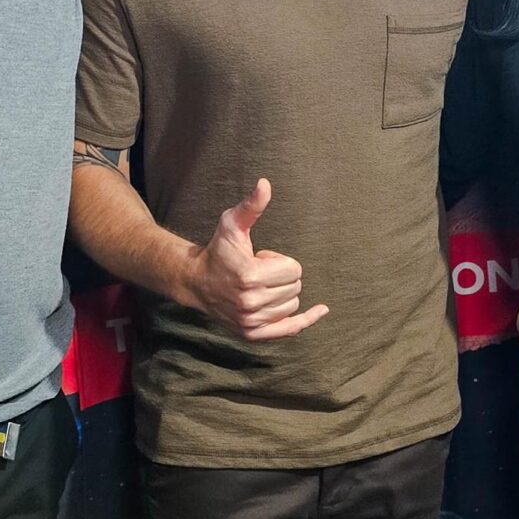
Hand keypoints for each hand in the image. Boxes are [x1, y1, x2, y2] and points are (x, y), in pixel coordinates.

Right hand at [188, 179, 328, 342]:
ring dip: (282, 294)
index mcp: (250, 276)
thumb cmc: (218, 250)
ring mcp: (252, 321)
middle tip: (257, 273)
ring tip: (258, 287)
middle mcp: (251, 302)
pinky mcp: (253, 334)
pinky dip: (306, 320)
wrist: (197, 282)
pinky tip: (321, 310)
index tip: (259, 259)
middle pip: (295, 287)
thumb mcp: (232, 224)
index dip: (279, 260)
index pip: (293, 269)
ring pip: (292, 305)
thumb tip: (265, 183)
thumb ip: (251, 206)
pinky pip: (290, 329)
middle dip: (281, 277)